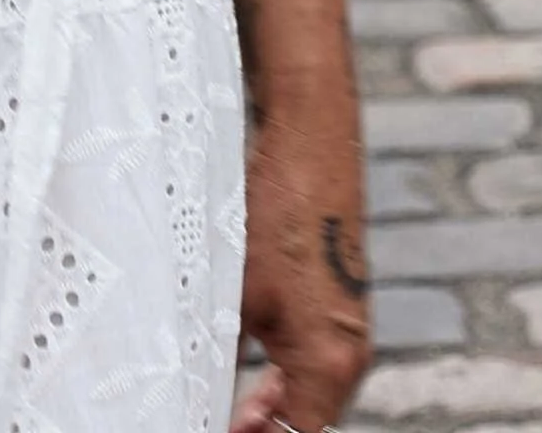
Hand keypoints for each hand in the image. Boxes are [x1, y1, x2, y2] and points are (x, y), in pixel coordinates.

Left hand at [229, 112, 371, 432]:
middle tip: (208, 416)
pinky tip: (241, 368)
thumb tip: (192, 391)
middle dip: (256, 429)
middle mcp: (349, 354)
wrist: (311, 138)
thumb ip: (218, 355)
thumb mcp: (233, 293)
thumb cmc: (277, 211)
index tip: (213, 426)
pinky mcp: (338, 301)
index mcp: (330, 365)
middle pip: (303, 422)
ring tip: (220, 405)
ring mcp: (347, 328)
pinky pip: (309, 359)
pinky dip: (278, 375)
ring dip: (265, 406)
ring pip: (306, 392)